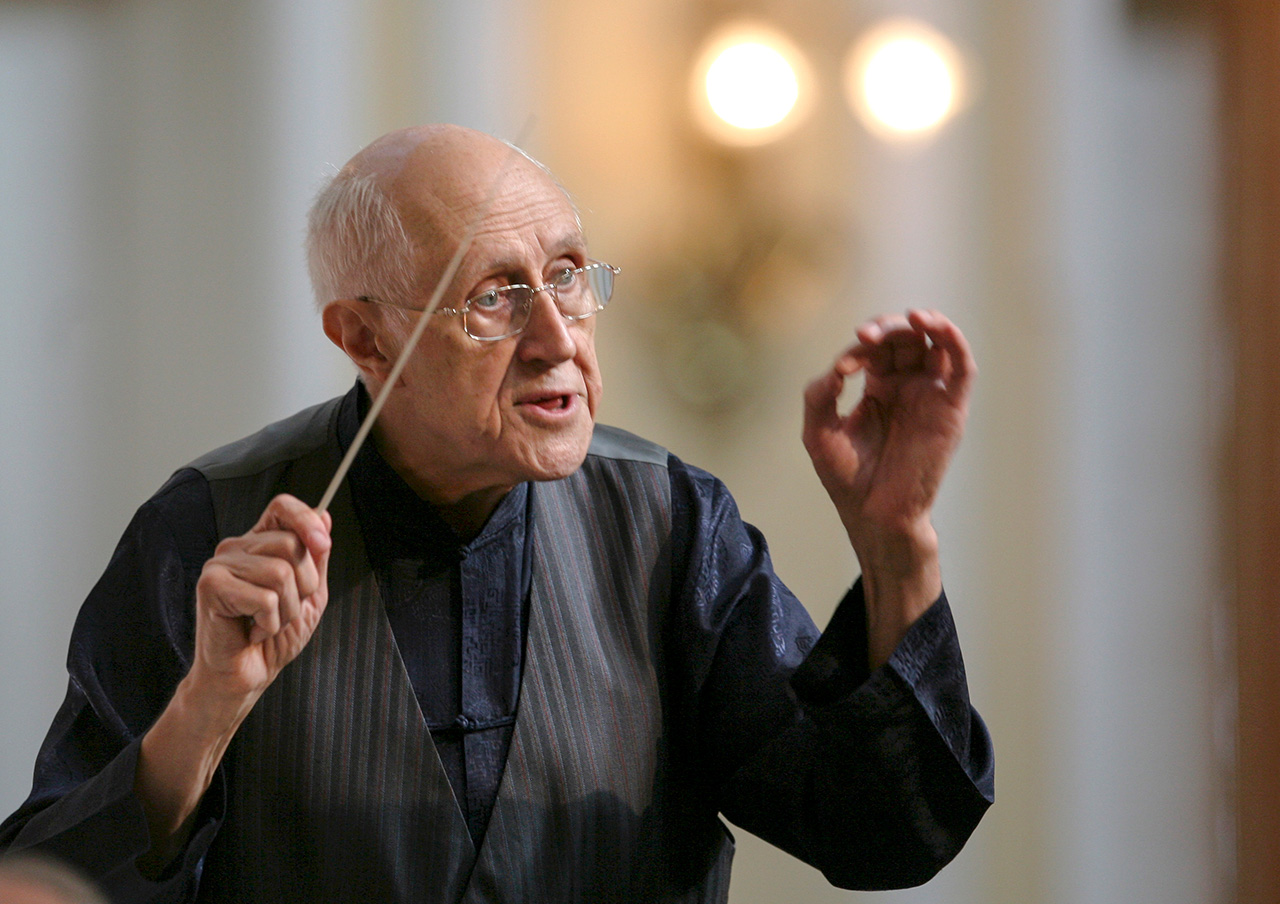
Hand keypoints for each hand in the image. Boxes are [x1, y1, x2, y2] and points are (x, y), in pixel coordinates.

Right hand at [190, 494, 331, 704]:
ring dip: (287, 610)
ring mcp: (220, 565)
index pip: (283, 507)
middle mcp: (237, 548)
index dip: (307, 520)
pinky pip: (264, 598)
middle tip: (284, 609)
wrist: (245, 677)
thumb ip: (316, 557)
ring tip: (268, 623)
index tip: (323, 544)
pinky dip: (269, 623)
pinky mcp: (210, 586)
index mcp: (260, 544)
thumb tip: (324, 515)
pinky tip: (253, 632)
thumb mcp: (310, 594)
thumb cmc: (274, 638)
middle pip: (290, 543)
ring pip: (280, 572)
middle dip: (304, 585)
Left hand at [803, 310, 974, 664]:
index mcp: (879, 388)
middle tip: (865, 338)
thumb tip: (838, 366)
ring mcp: (931, 395)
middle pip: (906, 337)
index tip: (843, 369)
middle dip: (886, 328)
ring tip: (906, 320)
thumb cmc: (847, 478)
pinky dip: (951, 338)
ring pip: (936, 342)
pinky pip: (961, 365)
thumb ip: (818, 395)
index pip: (875, 348)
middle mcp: (908, 386)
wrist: (874, 513)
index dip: (859, 347)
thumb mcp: (818, 431)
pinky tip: (930, 324)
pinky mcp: (951, 408)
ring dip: (923, 323)